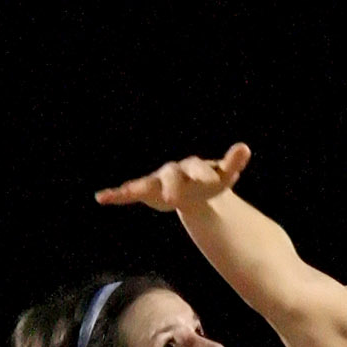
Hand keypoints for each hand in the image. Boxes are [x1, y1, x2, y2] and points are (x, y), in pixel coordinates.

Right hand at [95, 144, 250, 210]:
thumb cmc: (211, 180)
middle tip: (172, 197)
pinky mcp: (148, 191)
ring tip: (124, 192)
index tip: (209, 181)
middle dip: (172, 185)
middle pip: (171, 175)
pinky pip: (130, 192)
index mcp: (193, 167)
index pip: (198, 168)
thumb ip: (233, 162)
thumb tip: (245, 147)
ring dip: (135, 188)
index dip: (203, 173)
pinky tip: (101, 198)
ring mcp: (158, 181)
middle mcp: (173, 171)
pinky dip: (116, 195)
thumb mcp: (224, 175)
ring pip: (146, 183)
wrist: (197, 188)